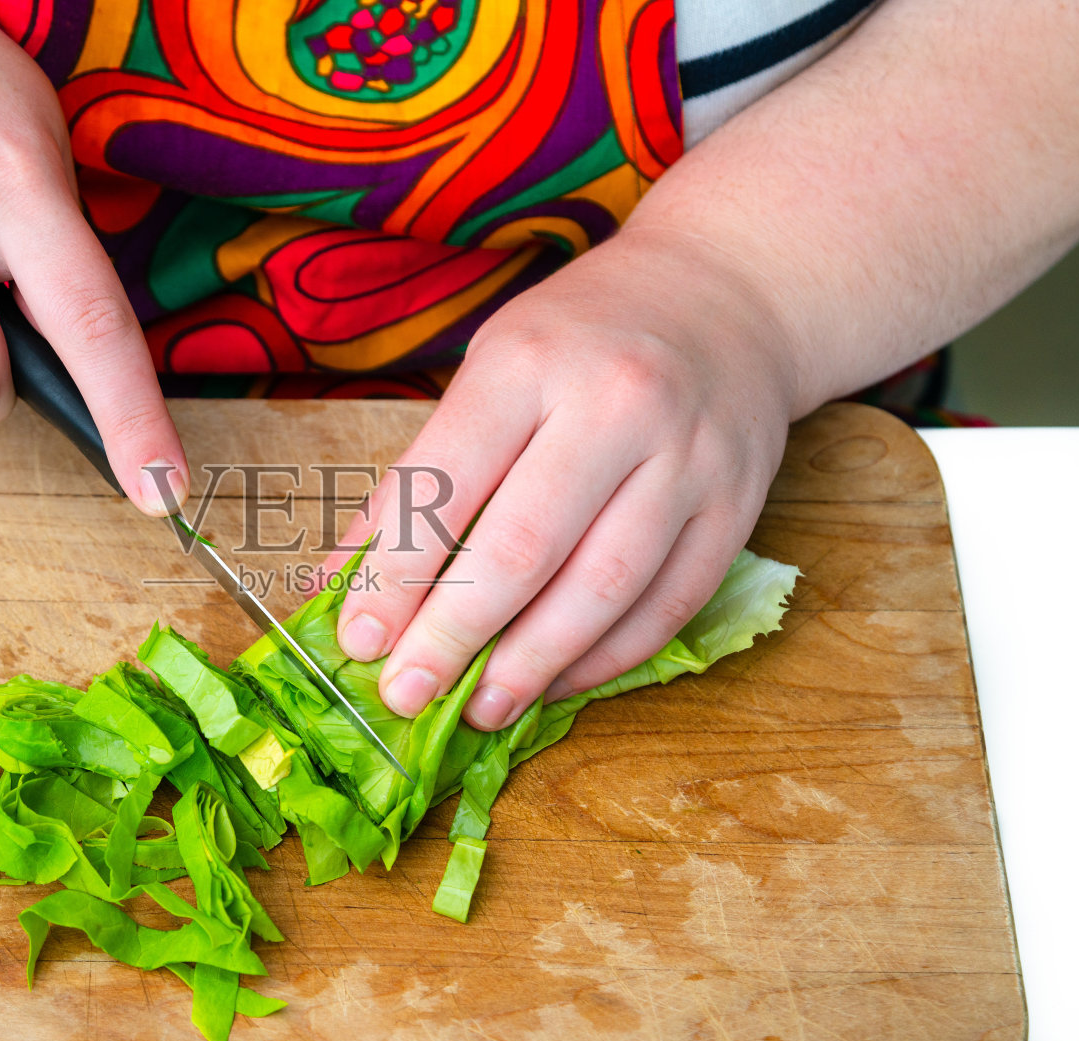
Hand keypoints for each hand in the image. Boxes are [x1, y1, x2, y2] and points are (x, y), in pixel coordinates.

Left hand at [326, 230, 796, 729]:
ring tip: (482, 707)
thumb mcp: (487, 370)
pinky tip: (558, 681)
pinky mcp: (738, 503)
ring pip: (604, 588)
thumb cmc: (580, 339)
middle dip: (454, 635)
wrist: (726, 295)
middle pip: (523, 549)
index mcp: (527, 362)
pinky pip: (670, 603)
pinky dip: (608, 657)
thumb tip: (340, 585)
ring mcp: (688, 457)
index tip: (360, 642)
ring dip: (533, 663)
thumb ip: (419, 477)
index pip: (445, 487)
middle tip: (407, 695)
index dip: (395, 576)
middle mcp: (615, 404)